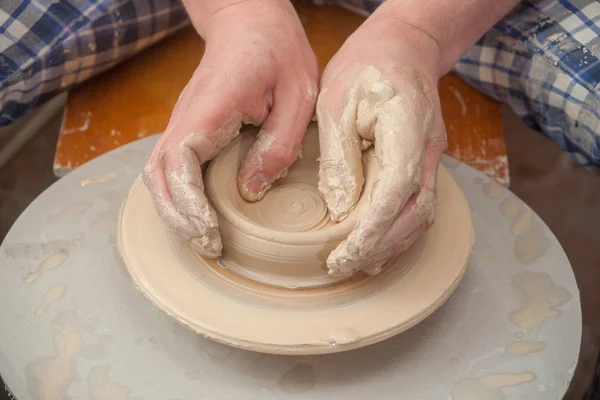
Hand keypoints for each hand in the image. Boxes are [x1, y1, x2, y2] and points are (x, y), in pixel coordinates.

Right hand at [142, 0, 317, 256]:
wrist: (249, 23)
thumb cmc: (277, 52)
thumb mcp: (297, 95)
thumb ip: (277, 144)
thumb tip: (251, 191)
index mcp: (211, 106)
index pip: (179, 160)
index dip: (188, 202)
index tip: (209, 229)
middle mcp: (185, 117)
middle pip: (157, 176)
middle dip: (179, 218)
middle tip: (209, 247)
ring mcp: (182, 123)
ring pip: (157, 175)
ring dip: (175, 212)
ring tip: (204, 240)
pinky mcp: (188, 130)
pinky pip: (169, 169)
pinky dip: (178, 199)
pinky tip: (199, 217)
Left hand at [316, 15, 446, 275]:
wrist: (404, 45)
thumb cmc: (367, 64)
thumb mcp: (336, 101)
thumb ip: (339, 156)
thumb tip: (338, 207)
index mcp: (409, 131)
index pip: (395, 194)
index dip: (371, 232)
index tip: (343, 256)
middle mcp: (430, 151)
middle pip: (414, 215)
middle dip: (379, 248)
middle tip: (340, 266)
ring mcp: (433, 158)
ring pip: (422, 216)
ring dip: (391, 246)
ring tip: (357, 264)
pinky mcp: (425, 163)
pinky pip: (418, 206)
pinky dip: (398, 232)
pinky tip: (376, 245)